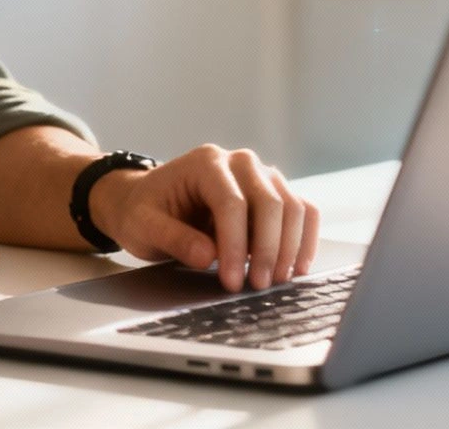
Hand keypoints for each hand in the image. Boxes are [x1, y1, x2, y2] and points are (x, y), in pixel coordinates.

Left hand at [88, 145, 320, 292]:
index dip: (236, 245)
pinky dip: (305, 237)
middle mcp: (239, 162)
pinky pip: (302, 210)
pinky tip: (298, 267)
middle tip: (258, 286)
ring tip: (275, 282)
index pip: (232, 203)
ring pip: (291, 205)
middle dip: (267, 249)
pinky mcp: (273, 193)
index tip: (232, 281)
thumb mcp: (143, 226)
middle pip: (269, 201)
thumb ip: (173, 238)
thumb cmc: (144, 211)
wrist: (146, 200)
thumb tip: (209, 257)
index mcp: (205, 163)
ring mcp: (260, 175)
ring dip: (289, 247)